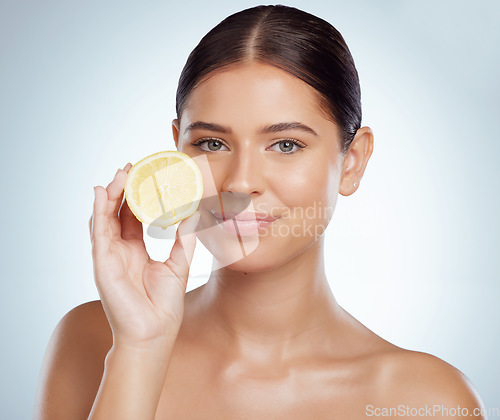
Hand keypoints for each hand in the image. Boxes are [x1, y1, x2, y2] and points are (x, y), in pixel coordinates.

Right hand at [89, 163, 199, 349]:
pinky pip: (98, 232)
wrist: (154, 332)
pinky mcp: (102, 262)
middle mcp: (120, 249)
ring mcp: (109, 255)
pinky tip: (101, 193)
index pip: (133, 215)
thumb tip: (193, 213)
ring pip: (104, 217)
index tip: (146, 176)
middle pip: (117, 212)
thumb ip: (183, 238)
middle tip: (132, 167)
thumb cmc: (165, 303)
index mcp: (136, 249)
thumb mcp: (179, 263)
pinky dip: (98, 211)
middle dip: (123, 189)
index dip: (138, 195)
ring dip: (110, 194)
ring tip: (120, 174)